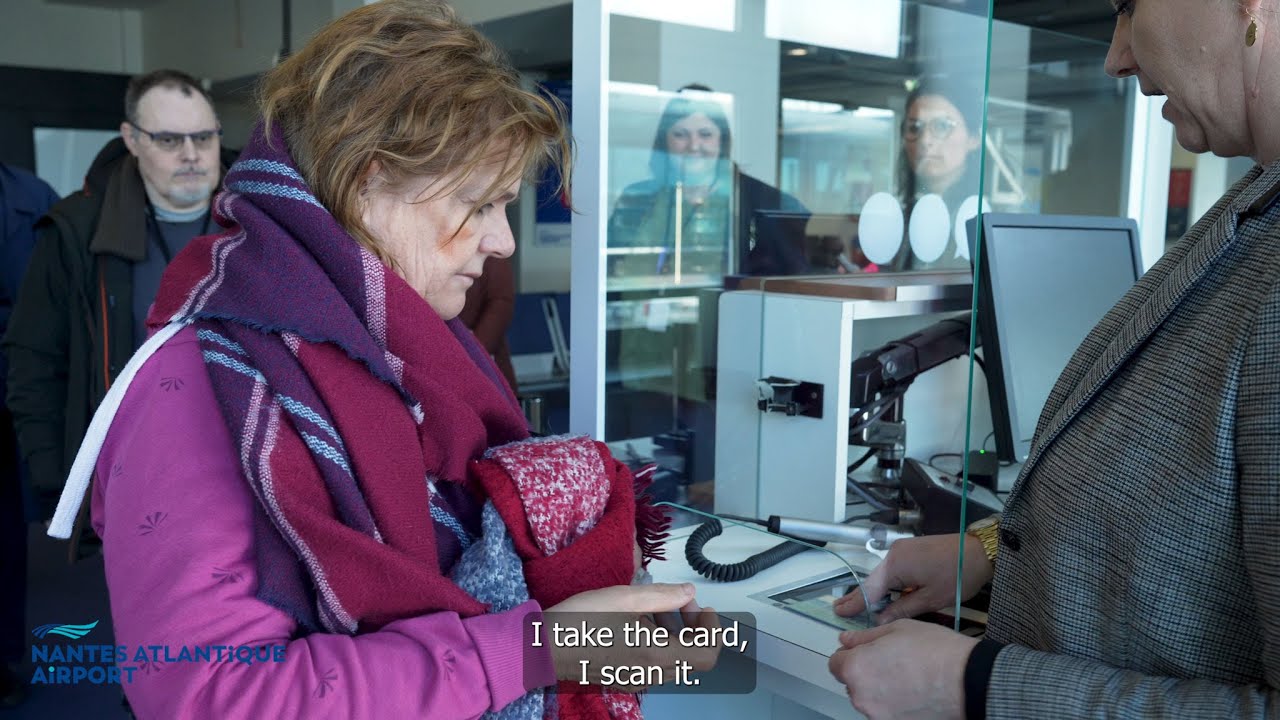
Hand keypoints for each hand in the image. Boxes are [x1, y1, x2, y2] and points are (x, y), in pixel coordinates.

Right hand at [545, 583, 720, 690]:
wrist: (544, 648)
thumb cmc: (580, 622)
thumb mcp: (625, 598)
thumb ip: (663, 595)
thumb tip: (688, 593)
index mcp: (657, 654)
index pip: (707, 654)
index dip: (712, 629)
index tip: (704, 608)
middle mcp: (651, 673)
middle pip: (693, 657)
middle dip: (694, 627)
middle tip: (682, 603)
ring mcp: (637, 679)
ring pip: (675, 661)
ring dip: (676, 635)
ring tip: (658, 609)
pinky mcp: (624, 677)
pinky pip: (655, 664)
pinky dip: (659, 644)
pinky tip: (639, 622)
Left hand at [828, 619, 976, 719]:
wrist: (967, 680)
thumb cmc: (936, 653)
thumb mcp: (896, 629)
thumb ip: (865, 636)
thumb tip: (847, 639)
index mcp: (856, 668)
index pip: (835, 662)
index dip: (850, 653)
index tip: (863, 649)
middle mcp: (861, 696)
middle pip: (852, 681)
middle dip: (866, 670)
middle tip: (891, 658)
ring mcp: (878, 714)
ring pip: (869, 696)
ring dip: (880, 687)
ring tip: (906, 673)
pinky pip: (886, 709)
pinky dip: (894, 701)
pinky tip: (913, 689)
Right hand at [834, 533, 991, 622]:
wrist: (980, 550)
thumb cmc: (958, 575)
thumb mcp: (931, 598)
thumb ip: (903, 609)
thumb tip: (881, 619)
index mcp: (896, 565)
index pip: (869, 589)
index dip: (855, 603)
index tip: (839, 612)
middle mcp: (894, 554)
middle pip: (873, 580)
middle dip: (858, 596)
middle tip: (839, 608)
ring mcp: (902, 549)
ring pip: (883, 575)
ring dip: (874, 591)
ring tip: (858, 605)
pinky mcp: (911, 550)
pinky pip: (894, 569)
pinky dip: (887, 583)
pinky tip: (883, 594)